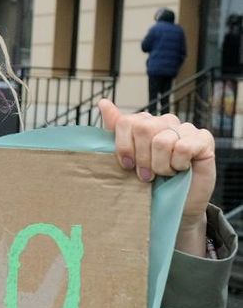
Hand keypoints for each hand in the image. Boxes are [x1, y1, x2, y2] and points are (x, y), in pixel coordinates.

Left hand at [98, 99, 216, 254]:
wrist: (175, 205)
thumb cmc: (150, 183)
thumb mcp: (127, 159)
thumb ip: (116, 130)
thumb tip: (103, 102)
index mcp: (144, 123)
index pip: (127, 122)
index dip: (124, 146)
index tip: (127, 165)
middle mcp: (165, 122)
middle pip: (144, 128)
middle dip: (142, 158)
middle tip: (147, 175)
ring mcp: (186, 129)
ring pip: (163, 140)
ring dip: (161, 166)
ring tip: (165, 174)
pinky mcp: (204, 139)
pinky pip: (184, 147)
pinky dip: (179, 163)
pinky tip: (182, 169)